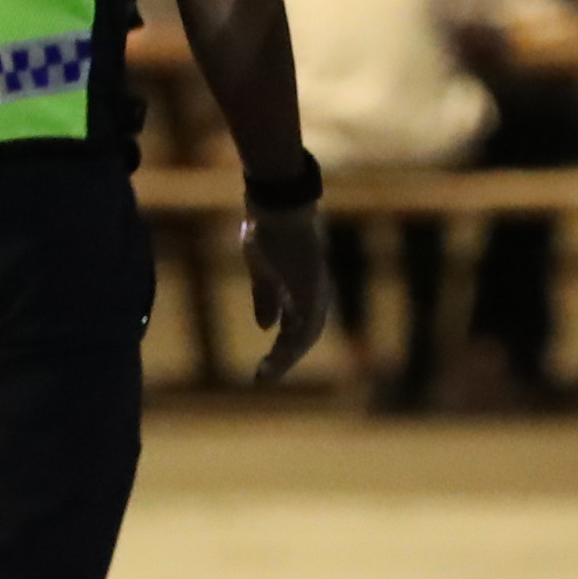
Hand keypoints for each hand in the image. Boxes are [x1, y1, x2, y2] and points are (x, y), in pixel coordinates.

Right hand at [242, 202, 331, 384]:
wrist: (277, 201)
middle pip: (305, 333)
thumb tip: (266, 327)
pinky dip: (292, 344)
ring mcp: (316, 288)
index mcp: (302, 286)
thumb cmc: (268, 227)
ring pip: (308, 333)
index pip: (297, 324)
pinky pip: (305, 324)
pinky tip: (277, 357)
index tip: (265, 365)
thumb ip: (265, 298)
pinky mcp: (312, 287)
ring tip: (267, 374)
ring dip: (287, 356)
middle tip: (264, 377)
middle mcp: (315, 290)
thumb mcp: (261, 269)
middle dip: (285, 357)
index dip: (283, 345)